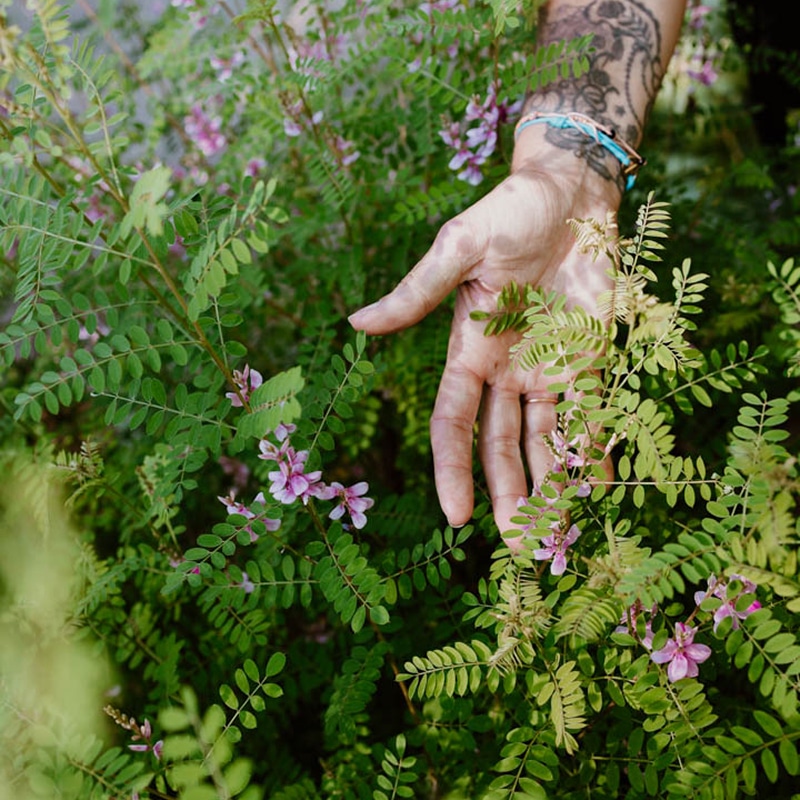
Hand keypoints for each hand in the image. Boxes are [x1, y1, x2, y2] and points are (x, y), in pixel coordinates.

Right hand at [348, 140, 619, 541]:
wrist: (570, 194)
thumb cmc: (506, 213)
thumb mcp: (456, 250)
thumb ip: (416, 294)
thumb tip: (355, 324)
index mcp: (468, 351)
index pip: (453, 423)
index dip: (452, 469)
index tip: (457, 517)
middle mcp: (506, 370)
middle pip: (501, 444)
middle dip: (508, 493)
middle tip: (518, 544)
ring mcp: (550, 367)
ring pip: (546, 440)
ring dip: (551, 484)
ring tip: (555, 534)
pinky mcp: (593, 357)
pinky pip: (594, 412)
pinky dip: (596, 449)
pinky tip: (598, 489)